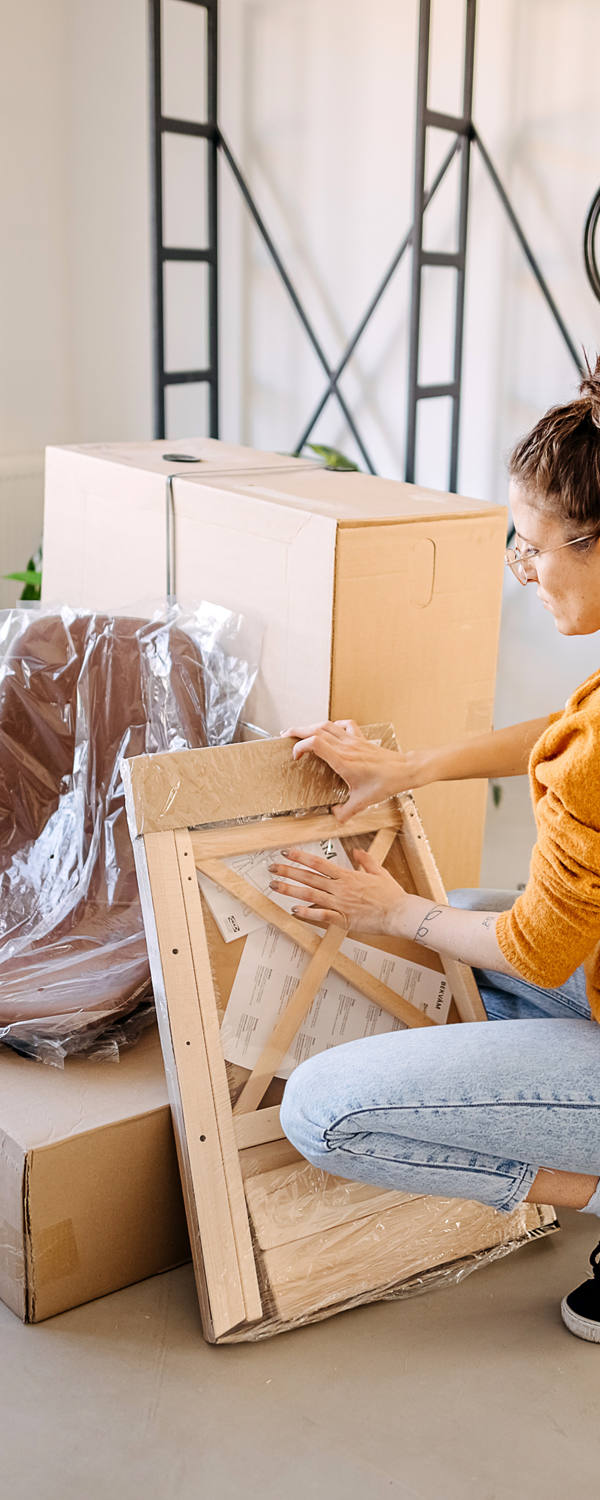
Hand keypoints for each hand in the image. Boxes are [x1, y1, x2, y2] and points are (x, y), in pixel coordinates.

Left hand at [268, 846, 405, 933]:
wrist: (399, 913)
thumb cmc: (391, 895)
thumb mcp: (379, 872)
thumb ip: (366, 860)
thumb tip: (357, 851)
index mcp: (347, 876)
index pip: (319, 863)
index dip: (301, 857)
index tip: (287, 853)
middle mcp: (340, 888)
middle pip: (309, 877)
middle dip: (288, 872)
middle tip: (272, 868)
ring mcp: (340, 903)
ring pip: (310, 894)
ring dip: (290, 890)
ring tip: (274, 887)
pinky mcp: (343, 919)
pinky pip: (321, 915)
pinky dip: (307, 913)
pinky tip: (293, 910)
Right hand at [281, 718, 407, 822]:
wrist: (404, 771)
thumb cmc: (385, 783)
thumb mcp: (363, 801)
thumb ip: (346, 811)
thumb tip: (335, 817)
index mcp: (343, 760)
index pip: (315, 743)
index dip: (300, 747)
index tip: (296, 757)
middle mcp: (346, 746)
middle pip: (316, 729)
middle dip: (298, 731)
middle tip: (286, 735)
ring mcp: (354, 740)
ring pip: (328, 725)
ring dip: (312, 726)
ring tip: (302, 731)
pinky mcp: (361, 739)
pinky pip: (345, 725)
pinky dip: (334, 725)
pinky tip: (331, 730)